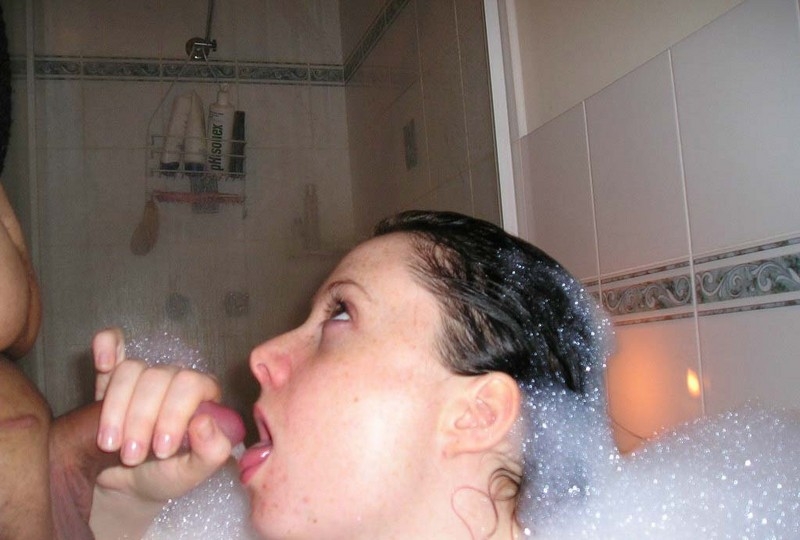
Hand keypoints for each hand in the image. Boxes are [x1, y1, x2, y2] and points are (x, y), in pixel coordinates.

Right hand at [88, 330, 243, 537]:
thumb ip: (211, 452)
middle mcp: (174, 378)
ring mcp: (142, 375)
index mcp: (202, 394)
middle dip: (141, 419)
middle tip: (132, 456)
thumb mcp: (193, 472)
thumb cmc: (167, 475)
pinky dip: (106, 347)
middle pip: (158, 377)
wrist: (128, 484)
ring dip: (116, 408)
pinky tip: (103, 363)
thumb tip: (204, 422)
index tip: (161, 450)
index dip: (175, 415)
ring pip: (130, 370)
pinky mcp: (111, 375)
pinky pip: (111, 344)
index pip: (192, 384)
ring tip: (111, 444)